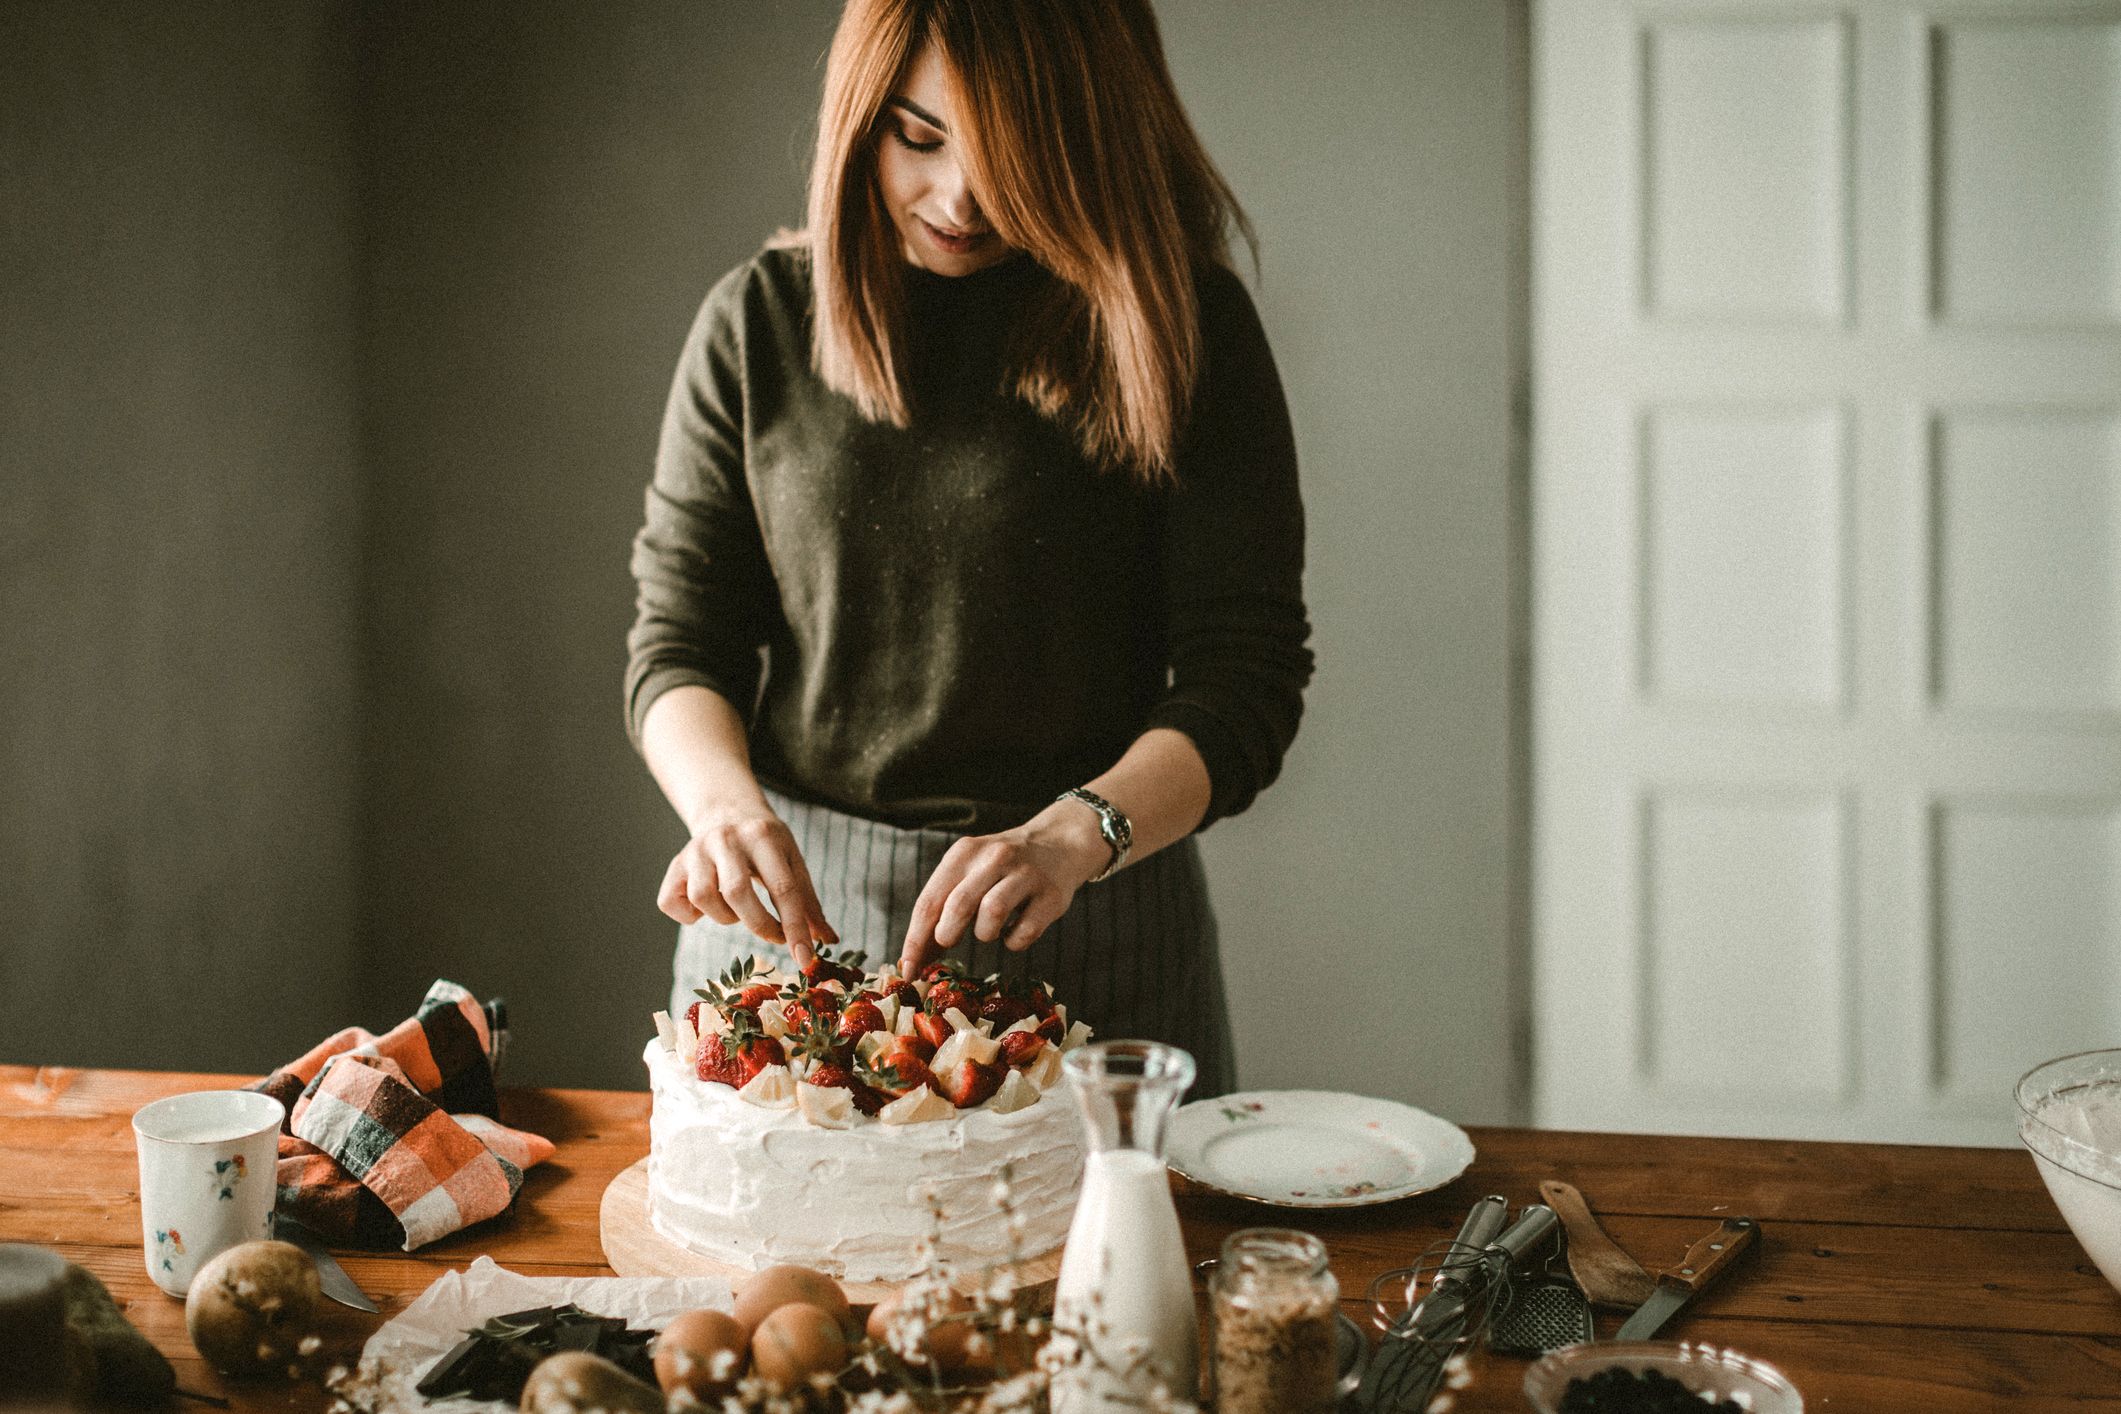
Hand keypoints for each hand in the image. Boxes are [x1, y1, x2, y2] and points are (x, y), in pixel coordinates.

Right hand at [657, 802, 835, 966]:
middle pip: (737, 892)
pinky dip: (689, 916)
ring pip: (704, 898)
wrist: (727, 812)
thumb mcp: (792, 861)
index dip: (795, 928)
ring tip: (736, 909)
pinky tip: (706, 906)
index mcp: (763, 835)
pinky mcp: (674, 866)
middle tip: (772, 933)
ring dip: (725, 917)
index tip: (806, 959)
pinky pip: (671, 903)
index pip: (782, 888)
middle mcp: (726, 839)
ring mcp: (695, 851)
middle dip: (759, 924)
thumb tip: (828, 941)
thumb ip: (808, 902)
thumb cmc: (766, 845)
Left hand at [899, 803, 1107, 974]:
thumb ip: (942, 908)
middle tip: (949, 941)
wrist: (1058, 843)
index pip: (929, 901)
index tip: (907, 970)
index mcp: (964, 853)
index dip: (915, 941)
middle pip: (958, 906)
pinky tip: (1015, 930)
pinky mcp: (1051, 895)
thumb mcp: (968, 872)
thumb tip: (913, 959)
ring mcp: (1026, 875)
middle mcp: (994, 858)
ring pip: (992, 914)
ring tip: (990, 929)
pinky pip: (1025, 932)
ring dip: (985, 934)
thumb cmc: (1001, 868)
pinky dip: (1014, 941)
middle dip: (947, 934)